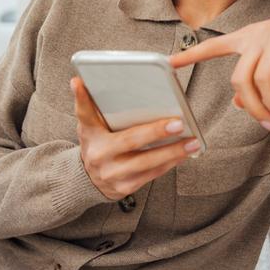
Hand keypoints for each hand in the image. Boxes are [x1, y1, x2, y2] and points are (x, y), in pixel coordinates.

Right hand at [70, 77, 199, 199]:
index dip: (83, 100)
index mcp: (91, 136)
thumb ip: (86, 105)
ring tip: (192, 141)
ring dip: (172, 152)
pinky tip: (184, 153)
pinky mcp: (126, 187)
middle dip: (156, 132)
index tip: (79, 82)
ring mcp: (113, 175)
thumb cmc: (95, 144)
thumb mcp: (87, 126)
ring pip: (146, 162)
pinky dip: (169, 163)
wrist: (87, 181)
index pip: (86, 115)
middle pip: (130, 141)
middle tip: (178, 123)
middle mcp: (100, 156)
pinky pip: (151, 174)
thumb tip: (77, 81)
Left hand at [170, 0, 269, 130]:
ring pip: (260, 78)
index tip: (168, 63)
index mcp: (249, 37)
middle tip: (267, 126)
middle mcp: (258, 34)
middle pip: (238, 78)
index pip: (213, 46)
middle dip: (250, 108)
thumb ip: (257, 78)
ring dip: (269, 107)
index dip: (190, 55)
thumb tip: (236, 102)